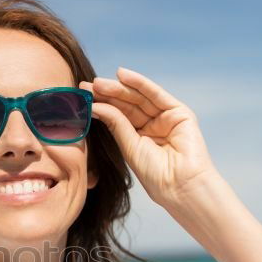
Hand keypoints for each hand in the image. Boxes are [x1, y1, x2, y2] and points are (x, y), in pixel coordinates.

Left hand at [80, 67, 216, 206]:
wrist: (180, 186)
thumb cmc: (155, 176)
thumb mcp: (129, 146)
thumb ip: (116, 123)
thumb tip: (95, 105)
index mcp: (140, 138)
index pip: (118, 116)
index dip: (100, 106)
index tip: (81, 98)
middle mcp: (153, 126)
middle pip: (127, 105)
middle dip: (107, 95)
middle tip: (86, 87)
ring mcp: (167, 118)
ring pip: (139, 98)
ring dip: (118, 88)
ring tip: (98, 83)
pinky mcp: (180, 112)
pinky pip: (156, 94)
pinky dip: (140, 83)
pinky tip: (123, 75)